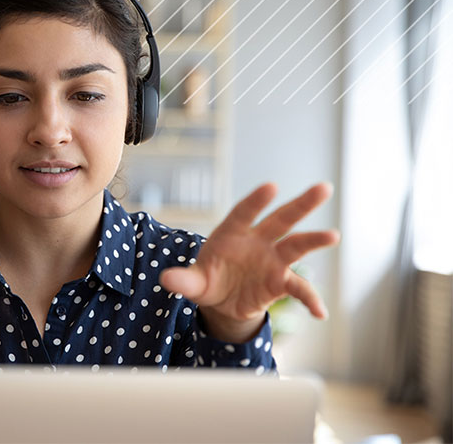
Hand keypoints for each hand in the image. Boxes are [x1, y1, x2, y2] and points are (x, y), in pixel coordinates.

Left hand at [159, 183, 339, 342]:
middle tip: (324, 188)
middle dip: (301, 204)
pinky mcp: (280, 281)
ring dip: (314, 240)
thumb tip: (166, 280)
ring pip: (296, 246)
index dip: (256, 201)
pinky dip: (310, 300)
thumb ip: (183, 281)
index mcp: (232, 233)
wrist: (222, 301)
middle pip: (281, 219)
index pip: (244, 213)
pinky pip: (298, 289)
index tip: (271, 187)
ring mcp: (272, 260)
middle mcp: (257, 241)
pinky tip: (320, 313)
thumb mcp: (193, 283)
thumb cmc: (207, 280)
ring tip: (333, 235)